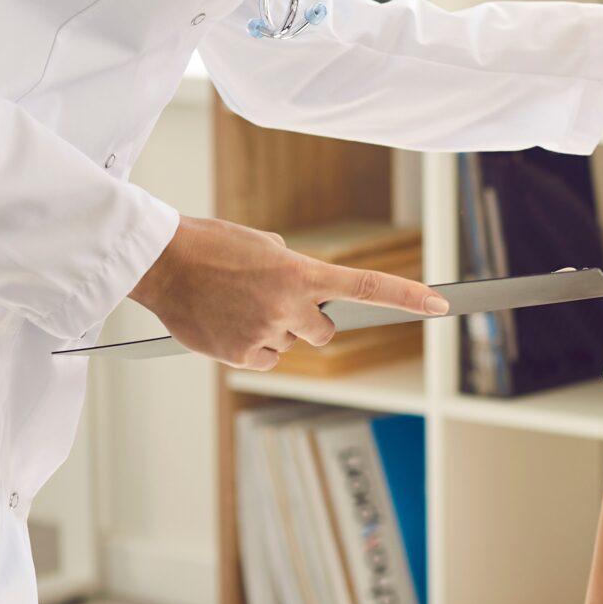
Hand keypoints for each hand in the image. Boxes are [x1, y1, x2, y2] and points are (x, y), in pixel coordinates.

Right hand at [128, 216, 448, 369]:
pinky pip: (264, 358)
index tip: (441, 304)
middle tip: (276, 301)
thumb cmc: (210, 246)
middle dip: (309, 321)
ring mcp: (266, 333)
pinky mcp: (241, 355)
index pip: (368, 287)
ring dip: (275, 331)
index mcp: (302, 273)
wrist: (162, 262)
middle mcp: (291, 306)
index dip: (408, 297)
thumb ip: (293, 268)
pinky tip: (228, 324)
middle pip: (325, 331)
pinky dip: (251, 347)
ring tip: (238, 306)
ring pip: (290, 344)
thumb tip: (304, 289)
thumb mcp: (264, 245)